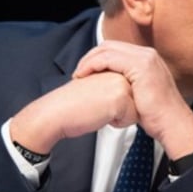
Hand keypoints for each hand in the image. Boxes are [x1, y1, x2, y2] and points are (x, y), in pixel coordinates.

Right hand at [10, 71, 137, 153]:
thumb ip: (116, 84)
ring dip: (120, 115)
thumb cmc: (73, 104)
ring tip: (99, 109)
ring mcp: (121, 83)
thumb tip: (133, 93)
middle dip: (121, 109)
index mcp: (115, 68)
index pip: (133, 93)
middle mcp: (120, 72)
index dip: (118, 103)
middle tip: (97, 105)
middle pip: (138, 101)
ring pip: (137, 109)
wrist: (54, 113)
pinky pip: (132, 118)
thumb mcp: (99, 86)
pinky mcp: (120, 98)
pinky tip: (100, 116)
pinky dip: (118, 123)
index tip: (100, 101)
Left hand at [73, 40, 192, 157]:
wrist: (172, 123)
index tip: (85, 72)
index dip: (97, 58)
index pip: (116, 49)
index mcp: (148, 58)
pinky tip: (85, 76)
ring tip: (79, 75)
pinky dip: (93, 65)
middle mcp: (148, 54)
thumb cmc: (156, 115)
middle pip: (110, 45)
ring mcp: (145, 58)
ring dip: (89, 61)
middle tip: (78, 72)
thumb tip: (111, 85)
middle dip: (90, 57)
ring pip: (107, 49)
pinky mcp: (140, 66)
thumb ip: (128, 83)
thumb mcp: (140, 93)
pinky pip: (108, 59)